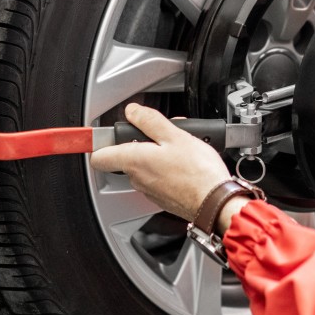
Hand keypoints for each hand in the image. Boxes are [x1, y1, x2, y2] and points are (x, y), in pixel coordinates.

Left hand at [89, 103, 230, 221]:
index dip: (102, 142)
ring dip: (157, 155)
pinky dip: (168, 169)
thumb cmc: (198, 172)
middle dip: (142, 143)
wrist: (215, 203)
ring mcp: (150, 190)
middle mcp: (137, 178)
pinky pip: (158, 178)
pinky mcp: (164, 198)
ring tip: (180, 148)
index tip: (106, 135)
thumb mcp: (175, 135)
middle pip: (127, 156)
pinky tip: (186, 164)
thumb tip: (133, 111)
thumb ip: (149, 121)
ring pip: (145, 167)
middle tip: (162, 134)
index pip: (99, 156)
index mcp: (134, 161)